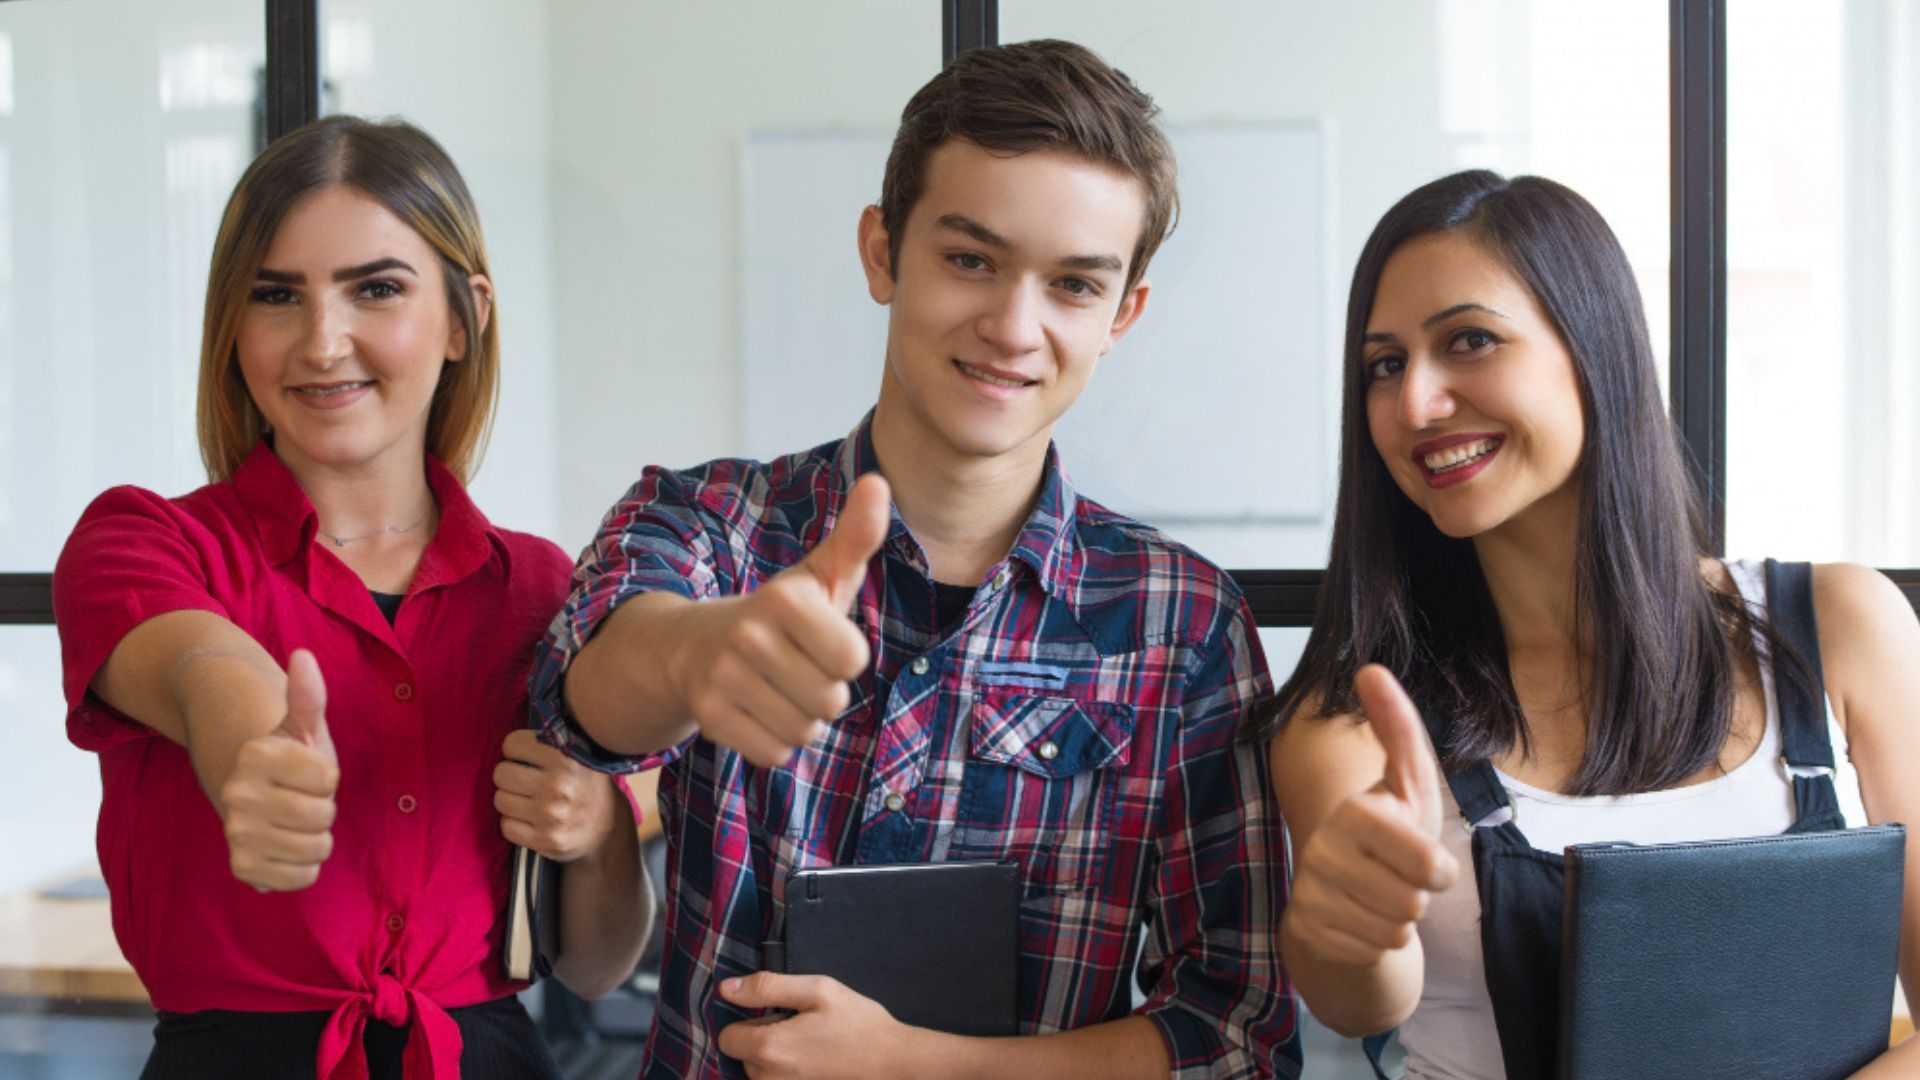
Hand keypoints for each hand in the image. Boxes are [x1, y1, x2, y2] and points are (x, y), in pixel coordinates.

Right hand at [218, 648, 338, 891]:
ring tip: (296, 822)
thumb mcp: (303, 725)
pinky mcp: (242, 867)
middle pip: (324, 816)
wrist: (256, 796)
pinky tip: (288, 848)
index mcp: (255, 755)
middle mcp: (237, 794)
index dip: (327, 776)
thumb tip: (303, 657)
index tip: (307, 769)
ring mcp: (236, 832)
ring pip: (316, 849)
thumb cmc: (291, 757)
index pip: (328, 778)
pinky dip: (304, 868)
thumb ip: (308, 694)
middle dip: (324, 808)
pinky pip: (300, 879)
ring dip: (317, 838)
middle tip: (302, 798)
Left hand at [494, 728, 620, 861]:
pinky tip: (532, 820)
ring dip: (511, 800)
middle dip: (510, 776)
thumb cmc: (584, 784)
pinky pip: (506, 826)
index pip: (511, 744)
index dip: (517, 750)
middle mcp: (559, 786)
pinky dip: (515, 823)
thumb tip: (519, 715)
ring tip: (529, 800)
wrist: (606, 829)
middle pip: (501, 773)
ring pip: (500, 800)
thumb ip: (552, 737)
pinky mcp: (545, 840)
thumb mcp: (580, 753)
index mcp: (566, 757)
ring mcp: (551, 816)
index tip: (527, 757)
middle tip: (526, 780)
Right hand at [674, 473, 889, 767]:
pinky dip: (774, 741)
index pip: (853, 660)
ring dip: (802, 719)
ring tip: (779, 688)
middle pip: (832, 701)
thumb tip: (879, 483)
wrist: (695, 645)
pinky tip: (758, 710)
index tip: (819, 639)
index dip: (844, 655)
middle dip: (824, 690)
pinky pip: (775, 754)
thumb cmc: (780, 614)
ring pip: (805, 731)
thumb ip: (856, 536)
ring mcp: (724, 678)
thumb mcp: (819, 574)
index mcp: (784, 599)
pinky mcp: (710, 718)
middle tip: (798, 667)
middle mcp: (748, 636)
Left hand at [717, 972, 913, 1078]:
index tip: (778, 1014)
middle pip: (742, 1054)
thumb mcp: (817, 990)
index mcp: (770, 1049)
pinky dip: (787, 1070)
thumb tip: (726, 988)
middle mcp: (769, 1079)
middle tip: (801, 1026)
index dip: (748, 1020)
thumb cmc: (858, 1023)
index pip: (727, 1036)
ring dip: (774, 1056)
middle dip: (763, 1037)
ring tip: (810, 1044)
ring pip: (758, 1070)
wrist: (893, 1062)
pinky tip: (814, 1060)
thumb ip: (767, 987)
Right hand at [1285, 664, 1457, 966]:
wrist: (1339, 890)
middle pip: (1414, 901)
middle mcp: (1324, 849)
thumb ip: (1399, 728)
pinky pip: (1372, 951)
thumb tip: (1371, 667)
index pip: (1427, 863)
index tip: (1430, 861)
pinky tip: (1359, 918)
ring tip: (1380, 896)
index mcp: (1354, 811)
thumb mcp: (1406, 783)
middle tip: (1400, 878)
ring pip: (1395, 929)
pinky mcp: (1306, 929)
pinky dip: (1376, 942)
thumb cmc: (1387, 834)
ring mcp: (1312, 891)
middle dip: (1419, 896)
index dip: (1439, 869)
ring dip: (1400, 920)